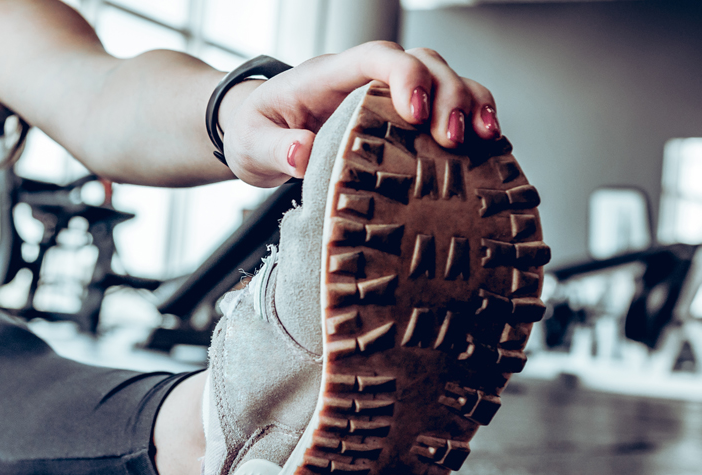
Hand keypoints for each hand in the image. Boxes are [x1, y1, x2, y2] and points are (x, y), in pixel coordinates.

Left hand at [221, 41, 500, 186]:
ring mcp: (387, 94)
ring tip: (487, 138)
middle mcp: (364, 78)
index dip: (404, 75)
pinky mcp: (401, 118)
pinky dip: (471, 121)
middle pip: (423, 63)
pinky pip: (446, 108)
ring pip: (444, 79)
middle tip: (454, 138)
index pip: (375, 57)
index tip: (416, 113)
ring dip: (471, 103)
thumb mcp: (251, 144)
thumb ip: (274, 148)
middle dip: (448, 94)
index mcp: (328, 76)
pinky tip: (488, 149)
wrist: (258, 136)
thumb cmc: (255, 133)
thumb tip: (302, 151)